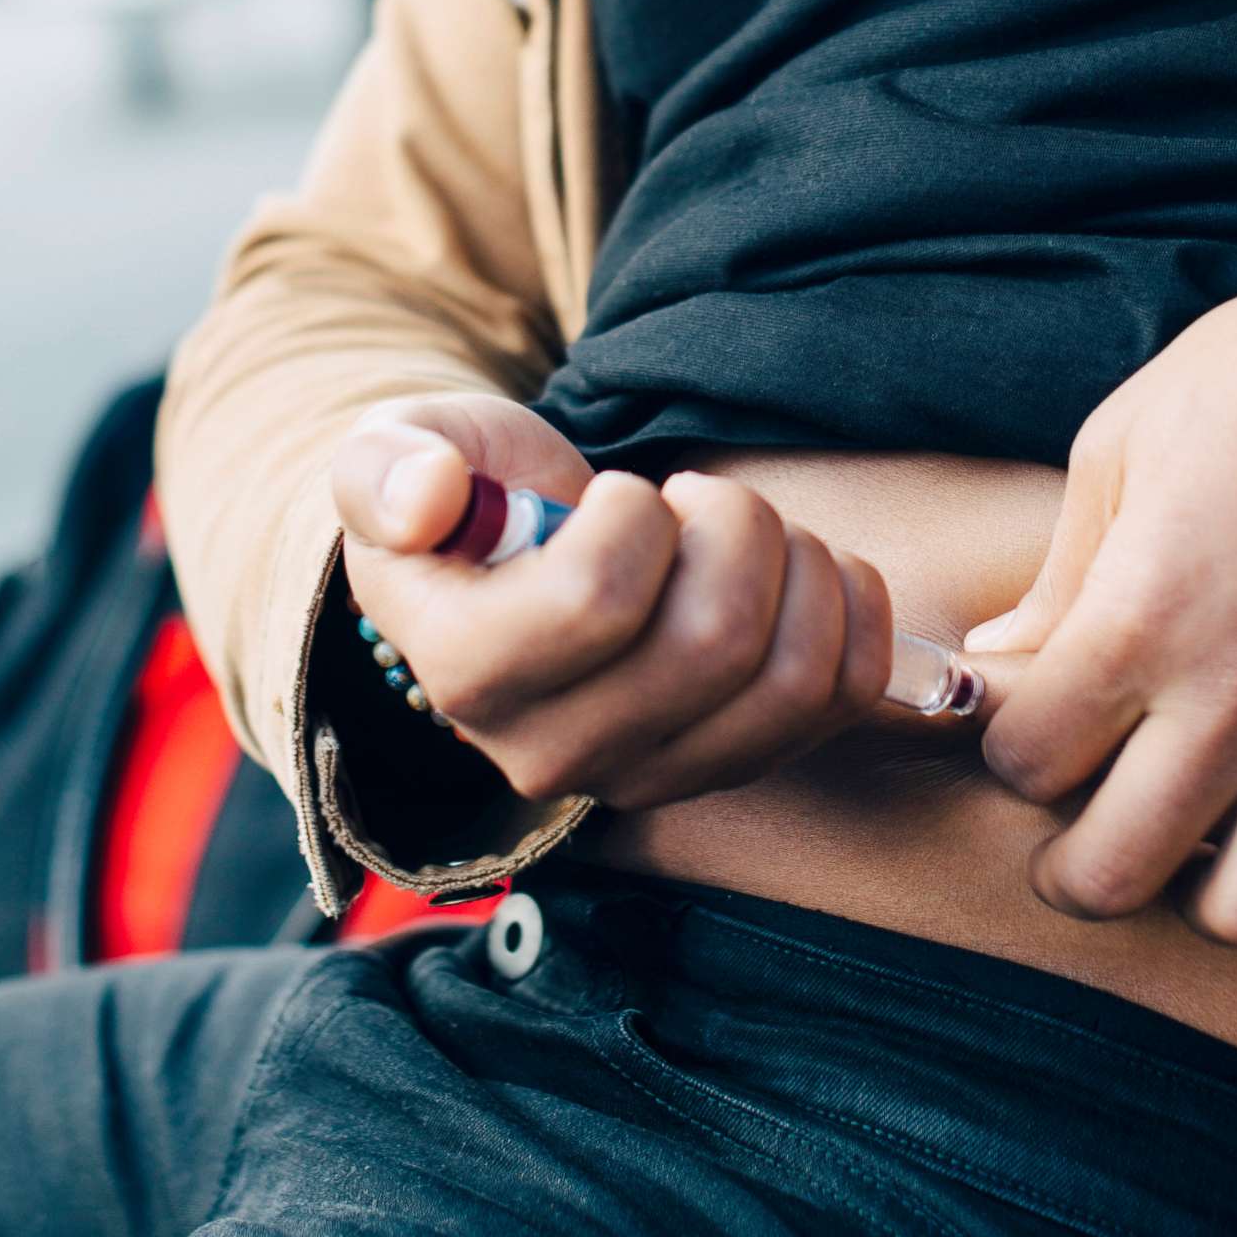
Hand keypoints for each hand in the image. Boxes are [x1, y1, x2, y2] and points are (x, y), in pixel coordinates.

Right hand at [330, 395, 894, 808]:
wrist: (516, 574)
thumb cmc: (466, 507)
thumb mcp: (397, 461)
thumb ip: (386, 470)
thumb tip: (427, 498)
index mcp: (465, 674)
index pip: (597, 601)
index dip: (634, 516)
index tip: (615, 495)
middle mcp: (555, 754)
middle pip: (715, 642)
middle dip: (732, 524)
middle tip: (694, 500)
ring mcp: (654, 775)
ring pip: (793, 674)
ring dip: (796, 563)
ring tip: (744, 533)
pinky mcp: (738, 767)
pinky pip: (847, 692)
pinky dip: (849, 605)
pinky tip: (798, 569)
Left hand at [968, 211, 1236, 946]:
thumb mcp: (1126, 445)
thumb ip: (1059, 576)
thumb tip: (995, 665)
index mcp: (1140, 619)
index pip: (1024, 762)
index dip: (1012, 750)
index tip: (1035, 724)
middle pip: (1112, 873)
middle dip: (1076, 866)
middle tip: (1085, 833)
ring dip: (1209, 892)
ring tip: (1209, 843)